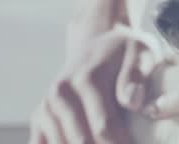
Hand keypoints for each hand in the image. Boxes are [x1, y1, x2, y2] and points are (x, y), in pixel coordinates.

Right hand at [29, 25, 158, 143]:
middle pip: (81, 142)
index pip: (103, 126)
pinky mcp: (38, 120)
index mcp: (86, 79)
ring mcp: (46, 109)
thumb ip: (136, 76)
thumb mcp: (139, 52)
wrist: (95, 44)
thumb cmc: (124, 53)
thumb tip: (131, 103)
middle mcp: (60, 95)